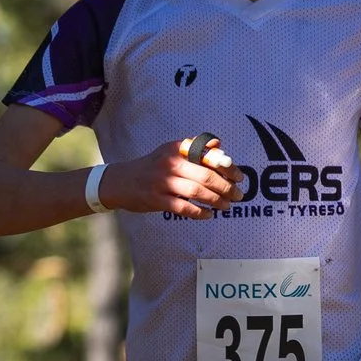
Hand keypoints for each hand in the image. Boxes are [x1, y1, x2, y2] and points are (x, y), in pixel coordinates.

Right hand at [100, 137, 237, 218]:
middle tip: (238, 195)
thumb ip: (194, 147)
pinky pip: (183, 207)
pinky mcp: (157, 199)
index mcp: (177, 149)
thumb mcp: (170, 151)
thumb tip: (219, 146)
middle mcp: (170, 163)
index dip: (227, 167)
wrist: (121, 181)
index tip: (239, 177)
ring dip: (216, 200)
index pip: (208, 155)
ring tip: (226, 206)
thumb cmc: (153, 166)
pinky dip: (199, 212)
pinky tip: (208, 215)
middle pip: (206, 175)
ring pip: (197, 192)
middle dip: (226, 187)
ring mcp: (162, 182)